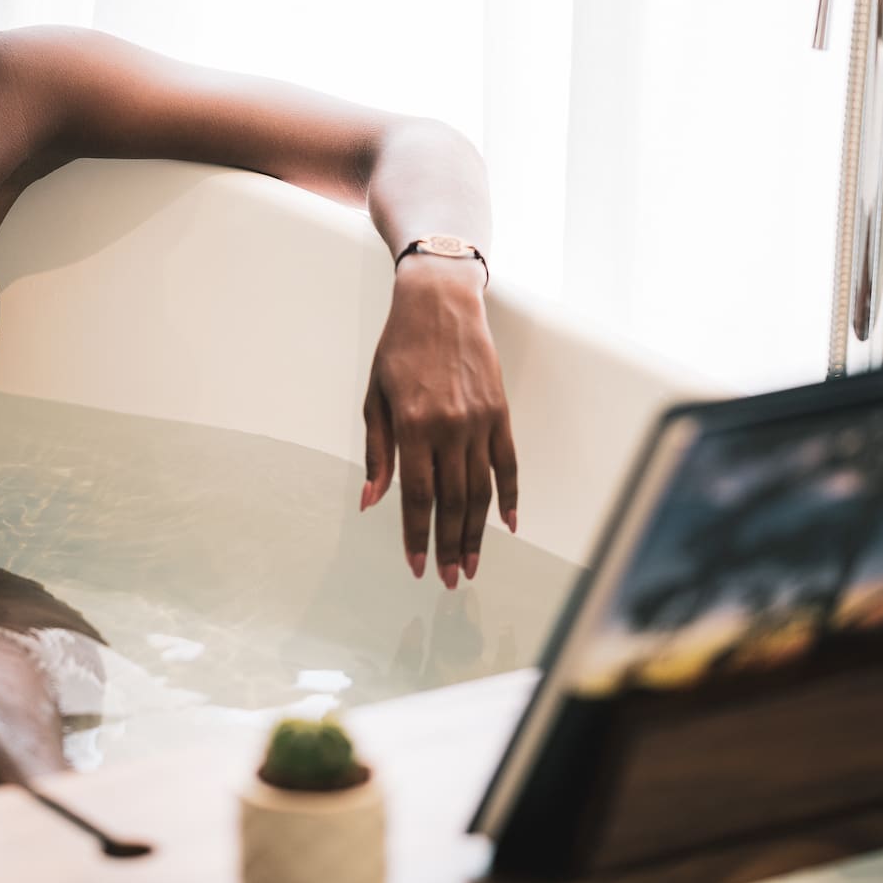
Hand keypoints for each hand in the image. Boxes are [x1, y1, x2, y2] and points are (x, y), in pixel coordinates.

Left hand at [359, 255, 517, 585]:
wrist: (439, 302)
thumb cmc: (399, 347)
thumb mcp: (375, 396)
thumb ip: (378, 451)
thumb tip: (373, 500)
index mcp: (413, 425)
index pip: (418, 496)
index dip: (417, 535)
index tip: (417, 565)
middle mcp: (450, 427)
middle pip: (453, 502)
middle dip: (450, 546)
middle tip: (449, 579)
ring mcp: (479, 421)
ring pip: (481, 491)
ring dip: (476, 533)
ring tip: (471, 565)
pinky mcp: (500, 412)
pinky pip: (508, 464)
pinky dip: (509, 496)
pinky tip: (506, 524)